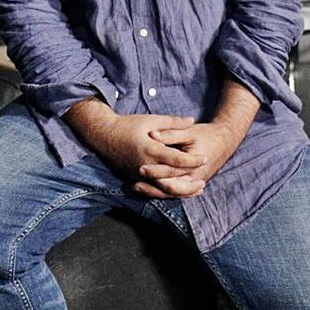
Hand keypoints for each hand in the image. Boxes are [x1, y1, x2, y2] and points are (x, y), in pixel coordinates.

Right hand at [64, 100, 207, 195]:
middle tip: (204, 180)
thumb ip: (172, 122)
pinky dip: (169, 190)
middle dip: (189, 180)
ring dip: (181, 190)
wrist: (104, 135)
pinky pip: (155, 188)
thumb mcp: (151, 120)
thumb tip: (191, 121)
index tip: (205, 158)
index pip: (176, 159)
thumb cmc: (128, 125)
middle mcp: (145, 165)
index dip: (192, 160)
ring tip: (196, 190)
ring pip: (163, 187)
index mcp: (150, 149)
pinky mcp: (136, 178)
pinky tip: (180, 189)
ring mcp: (139, 174)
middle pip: (171, 177)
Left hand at [134, 80, 259, 198]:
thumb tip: (152, 134)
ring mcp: (194, 183)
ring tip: (135, 187)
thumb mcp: (189, 132)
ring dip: (154, 192)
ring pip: (172, 194)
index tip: (139, 168)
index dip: (155, 172)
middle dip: (151, 188)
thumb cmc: (206, 135)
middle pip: (170, 189)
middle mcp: (195, 178)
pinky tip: (147, 188)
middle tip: (133, 184)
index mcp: (194, 166)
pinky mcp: (191, 183)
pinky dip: (161, 191)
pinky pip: (175, 192)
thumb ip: (170, 133)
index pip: (172, 174)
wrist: (224, 141)